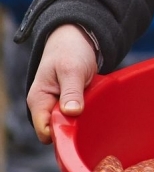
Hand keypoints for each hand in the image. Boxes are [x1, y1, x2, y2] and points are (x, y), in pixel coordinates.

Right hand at [27, 24, 97, 143]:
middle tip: (92, 114)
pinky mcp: (70, 106)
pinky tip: (96, 106)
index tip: (81, 124)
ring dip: (84, 120)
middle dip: (75, 128)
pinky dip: (88, 114)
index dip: (63, 132)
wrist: (76, 39)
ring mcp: (58, 107)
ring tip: (95, 107)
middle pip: (59, 131)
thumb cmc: (69, 51)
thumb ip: (71, 91)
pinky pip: (78, 118)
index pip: (46, 131)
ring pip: (70, 126)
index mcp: (39, 101)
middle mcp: (46, 108)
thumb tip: (71, 113)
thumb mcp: (71, 69)